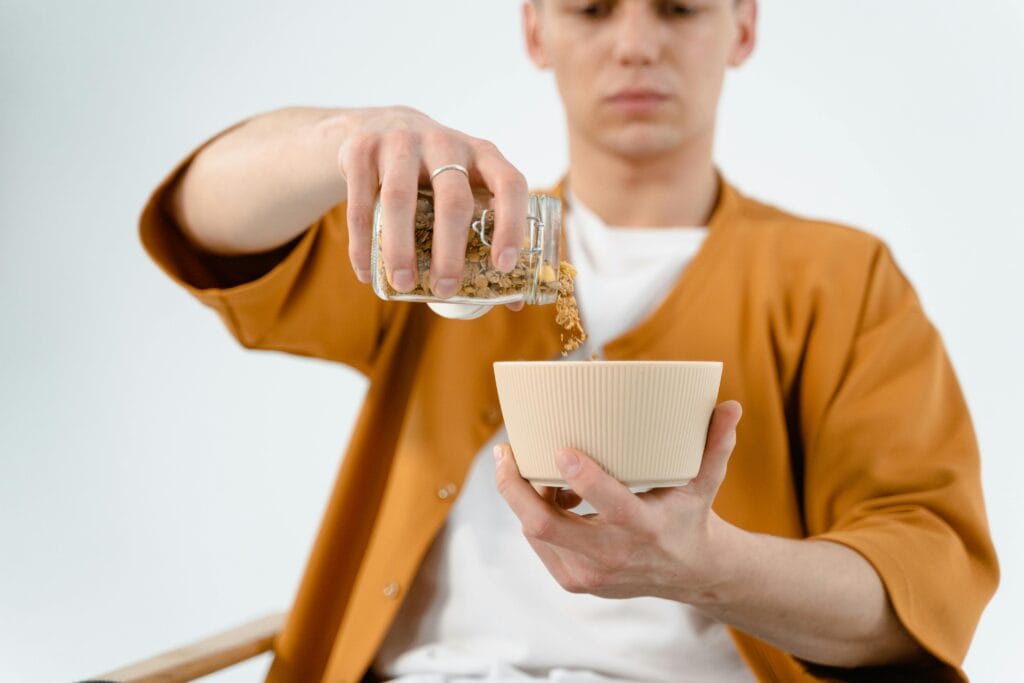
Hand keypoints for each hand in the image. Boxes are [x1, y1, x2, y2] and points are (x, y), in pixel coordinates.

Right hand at [335, 106, 527, 309]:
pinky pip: (360, 204)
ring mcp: (401, 142)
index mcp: (483, 154)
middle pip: (452, 200)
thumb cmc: (436, 173)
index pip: (509, 184)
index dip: (511, 225)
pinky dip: (362, 244)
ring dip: (400, 249)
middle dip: (450, 251)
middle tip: (445, 289)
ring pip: (399, 200)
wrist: (382, 124)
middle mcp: (446, 142)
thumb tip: (513, 300)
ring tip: (404, 285)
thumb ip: (487, 234)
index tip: (502, 266)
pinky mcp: (362, 150)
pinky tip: (367, 274)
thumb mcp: (467, 187)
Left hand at [494, 401, 742, 602]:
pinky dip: (535, 516)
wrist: (689, 574)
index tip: (560, 448)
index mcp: (644, 528)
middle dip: (514, 486)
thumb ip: (715, 445)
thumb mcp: (704, 483)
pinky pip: (539, 543)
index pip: (609, 504)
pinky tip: (546, 494)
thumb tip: (731, 406)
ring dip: (523, 497)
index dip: (580, 477)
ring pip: (535, 532)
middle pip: (543, 524)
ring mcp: (588, 573)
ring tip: (526, 466)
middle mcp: (612, 555)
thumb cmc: (690, 518)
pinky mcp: (574, 581)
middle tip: (504, 452)